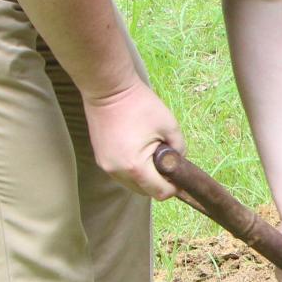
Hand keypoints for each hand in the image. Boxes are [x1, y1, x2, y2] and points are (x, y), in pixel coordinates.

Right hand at [82, 81, 184, 199]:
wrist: (108, 89)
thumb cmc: (139, 104)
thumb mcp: (170, 125)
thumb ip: (180, 149)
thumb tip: (179, 163)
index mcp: (135, 167)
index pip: (159, 192)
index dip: (174, 187)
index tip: (181, 176)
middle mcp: (117, 172)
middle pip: (145, 192)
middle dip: (160, 183)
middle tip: (169, 166)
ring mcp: (106, 166)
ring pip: (132, 185)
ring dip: (145, 178)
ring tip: (154, 158)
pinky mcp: (100, 159)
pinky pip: (121, 175)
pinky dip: (133, 171)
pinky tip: (140, 155)